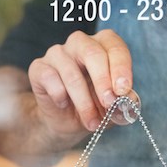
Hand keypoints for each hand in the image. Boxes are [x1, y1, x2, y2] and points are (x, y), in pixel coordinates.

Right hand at [28, 29, 132, 143]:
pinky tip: (64, 105)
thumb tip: (127, 98)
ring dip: (84, 102)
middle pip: (92, 54)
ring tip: (92, 122)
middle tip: (109, 103)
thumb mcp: (115, 107)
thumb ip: (125, 101)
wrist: (66, 121)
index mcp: (103, 45)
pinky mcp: (39, 67)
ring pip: (71, 73)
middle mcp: (80, 43)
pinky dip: (60, 96)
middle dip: (102, 82)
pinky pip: (50, 79)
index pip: (115, 47)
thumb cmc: (95, 106)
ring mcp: (57, 53)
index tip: (123, 90)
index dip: (121, 68)